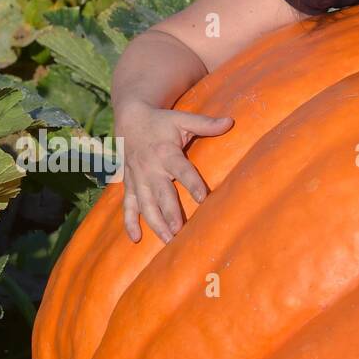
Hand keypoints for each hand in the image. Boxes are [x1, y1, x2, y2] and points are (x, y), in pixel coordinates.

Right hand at [115, 100, 233, 243]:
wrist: (129, 118)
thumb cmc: (161, 121)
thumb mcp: (183, 119)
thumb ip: (205, 124)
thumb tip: (230, 122)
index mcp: (166, 152)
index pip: (182, 170)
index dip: (192, 184)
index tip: (203, 198)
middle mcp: (150, 168)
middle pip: (161, 194)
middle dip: (170, 212)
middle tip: (179, 230)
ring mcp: (137, 178)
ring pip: (145, 204)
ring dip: (155, 223)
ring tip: (167, 240)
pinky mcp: (129, 184)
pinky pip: (128, 205)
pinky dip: (129, 222)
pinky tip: (136, 238)